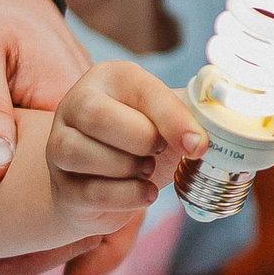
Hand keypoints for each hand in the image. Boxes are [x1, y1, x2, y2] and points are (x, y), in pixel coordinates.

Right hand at [49, 61, 207, 201]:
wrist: (114, 178)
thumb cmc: (147, 140)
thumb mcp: (170, 119)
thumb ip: (192, 116)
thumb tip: (214, 132)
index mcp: (110, 78)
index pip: (141, 90)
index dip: (173, 119)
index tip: (199, 145)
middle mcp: (76, 104)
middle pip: (95, 115)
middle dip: (140, 140)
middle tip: (158, 151)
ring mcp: (60, 144)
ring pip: (79, 152)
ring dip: (127, 168)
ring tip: (145, 170)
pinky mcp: (62, 185)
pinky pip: (89, 191)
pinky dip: (126, 197)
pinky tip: (143, 192)